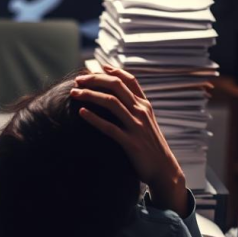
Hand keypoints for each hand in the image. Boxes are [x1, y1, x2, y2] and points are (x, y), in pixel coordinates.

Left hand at [70, 65, 188, 216]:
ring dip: (90, 95)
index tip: (98, 67)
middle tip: (78, 79)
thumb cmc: (151, 146)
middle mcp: (141, 112)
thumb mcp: (147, 123)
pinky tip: (81, 113)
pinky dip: (94, 118)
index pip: (130, 80)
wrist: (164, 169)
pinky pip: (109, 127)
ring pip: (111, 102)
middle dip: (95, 79)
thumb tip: (118, 97)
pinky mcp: (131, 143)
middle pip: (116, 86)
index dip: (113, 71)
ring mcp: (136, 126)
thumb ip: (135, 108)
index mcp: (145, 105)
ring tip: (74, 93)